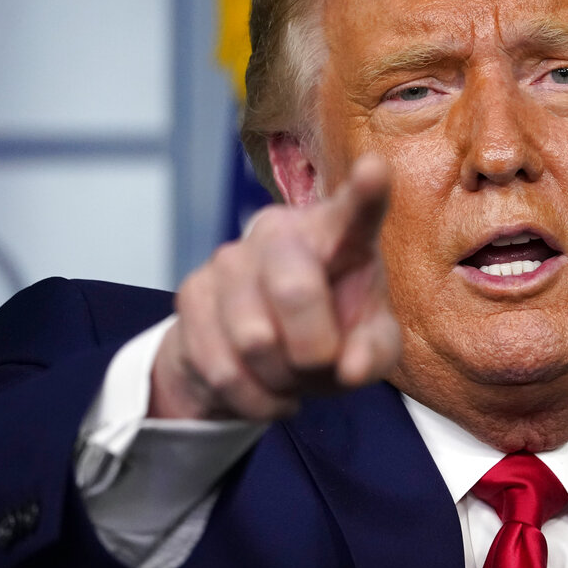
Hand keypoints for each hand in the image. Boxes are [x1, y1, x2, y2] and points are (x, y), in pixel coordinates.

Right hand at [149, 156, 400, 419]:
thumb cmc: (331, 335)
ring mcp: (230, 258)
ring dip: (281, 379)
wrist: (257, 357)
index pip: (355, 211)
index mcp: (339, 235)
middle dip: (313, 350)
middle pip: (294, 290)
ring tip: (290, 374)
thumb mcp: (369, 348)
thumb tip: (351, 368)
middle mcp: (281, 232)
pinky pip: (222, 367)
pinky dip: (253, 397)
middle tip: (320, 364)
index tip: (375, 170)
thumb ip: (374, 353)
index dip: (365, 193)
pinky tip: (263, 387)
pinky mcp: (191, 292)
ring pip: (254, 340)